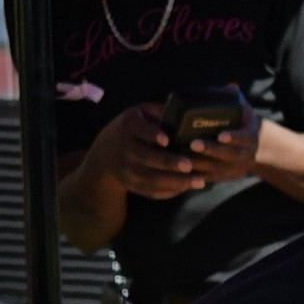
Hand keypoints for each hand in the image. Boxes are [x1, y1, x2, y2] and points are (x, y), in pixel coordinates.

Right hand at [88, 103, 206, 199]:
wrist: (104, 154)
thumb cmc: (132, 129)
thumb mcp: (140, 113)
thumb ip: (159, 112)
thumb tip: (186, 114)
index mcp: (128, 125)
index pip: (139, 129)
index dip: (152, 134)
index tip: (166, 140)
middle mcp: (124, 148)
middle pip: (146, 157)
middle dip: (169, 162)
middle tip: (189, 165)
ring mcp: (126, 169)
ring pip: (151, 179)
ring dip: (176, 181)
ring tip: (199, 182)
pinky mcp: (131, 185)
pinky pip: (151, 191)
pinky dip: (169, 191)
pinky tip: (186, 188)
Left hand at [185, 96, 261, 184]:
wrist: (259, 149)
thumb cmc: (244, 124)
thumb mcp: (245, 111)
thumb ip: (236, 99)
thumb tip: (231, 86)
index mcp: (250, 137)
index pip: (243, 138)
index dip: (233, 137)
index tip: (221, 135)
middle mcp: (245, 155)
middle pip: (227, 155)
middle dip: (210, 150)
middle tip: (193, 144)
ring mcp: (234, 168)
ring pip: (216, 168)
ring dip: (199, 163)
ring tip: (181, 156)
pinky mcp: (224, 177)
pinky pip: (209, 178)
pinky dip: (195, 175)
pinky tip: (181, 169)